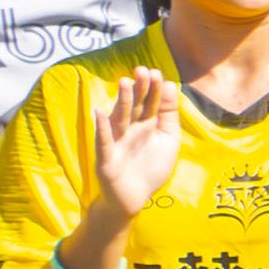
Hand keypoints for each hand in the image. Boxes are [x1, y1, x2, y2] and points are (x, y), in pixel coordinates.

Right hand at [86, 68, 187, 229]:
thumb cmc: (150, 167)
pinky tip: (99, 113)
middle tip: (142, 70)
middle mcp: (130, 130)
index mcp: (145, 125)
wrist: (132, 199)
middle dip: (139, 89)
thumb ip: (169, 115)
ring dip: (122, 101)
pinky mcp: (106, 158)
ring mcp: (116, 142)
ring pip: (119, 119)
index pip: (150, 103)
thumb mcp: (168, 139)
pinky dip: (102, 128)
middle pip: (135, 107)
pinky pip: (103, 141)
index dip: (153, 89)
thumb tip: (170, 85)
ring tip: (125, 82)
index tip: (156, 72)